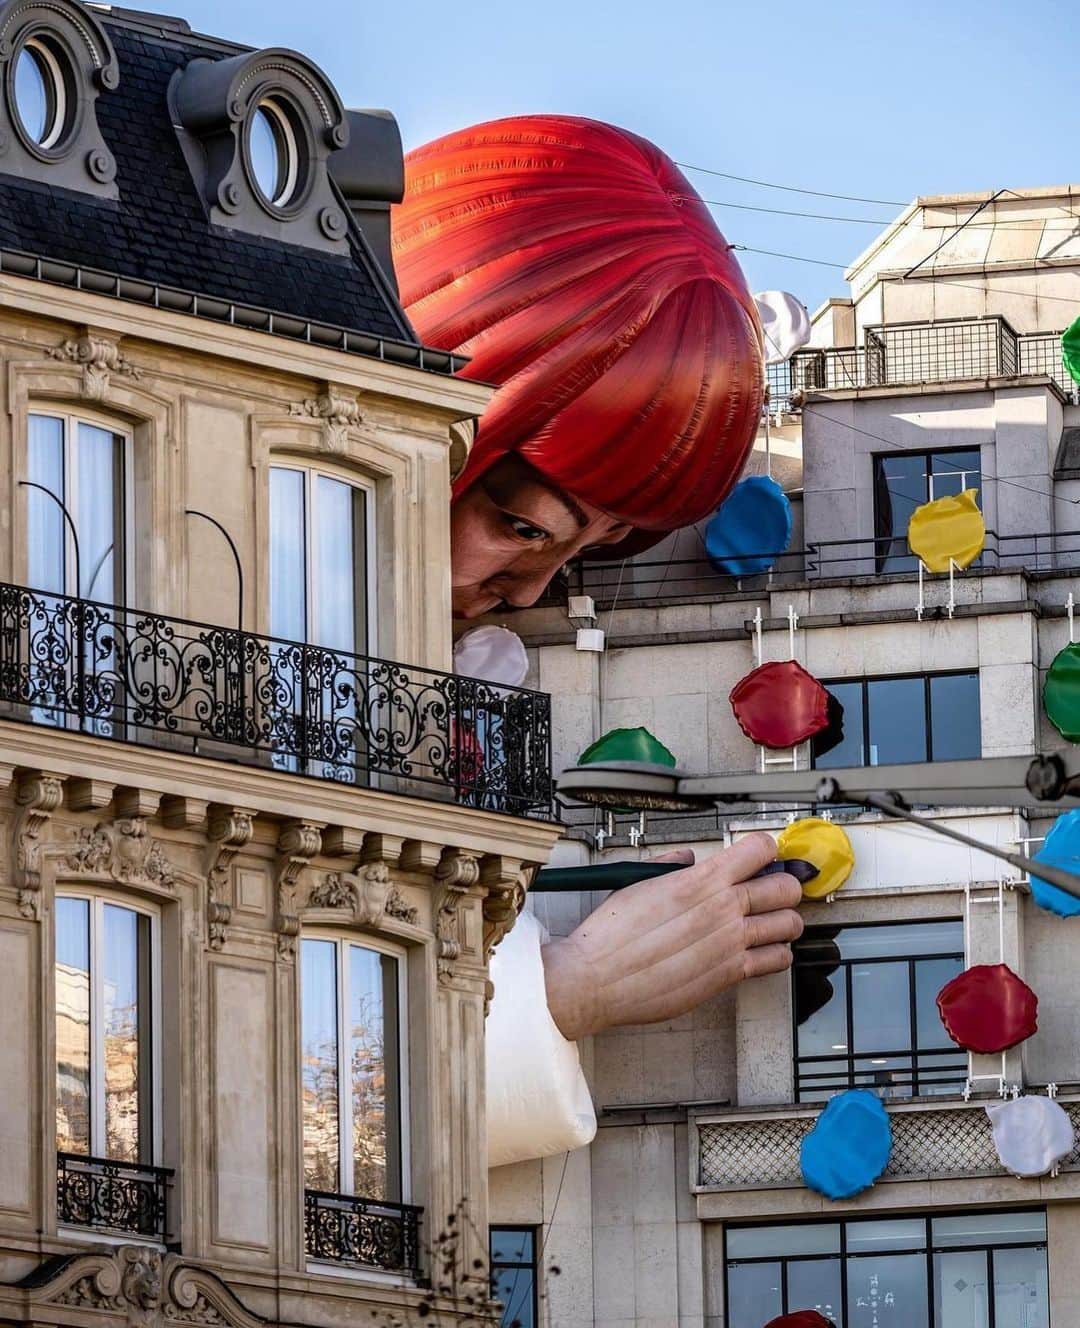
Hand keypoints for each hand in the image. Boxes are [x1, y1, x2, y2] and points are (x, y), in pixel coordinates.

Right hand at [540, 832, 802, 1040]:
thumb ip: (670, 866)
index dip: (765, 850)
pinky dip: (777, 954)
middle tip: (772, 890)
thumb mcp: (637, 883)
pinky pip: (778, 960)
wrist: (596, 979)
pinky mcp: (730, 974)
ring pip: (791, 924)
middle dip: (783, 885)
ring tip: (770, 922)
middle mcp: (723, 908)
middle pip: (786, 887)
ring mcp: (731, 943)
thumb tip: (685, 857)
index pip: (760, 849)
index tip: (762, 857)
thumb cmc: (609, 936)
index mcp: (700, 880)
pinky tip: (762, 951)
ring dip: (785, 921)